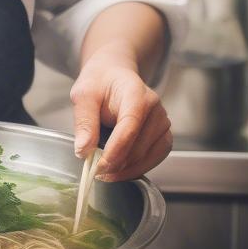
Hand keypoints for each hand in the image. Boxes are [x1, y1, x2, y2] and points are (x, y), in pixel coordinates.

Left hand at [69, 42, 171, 181]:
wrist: (114, 75)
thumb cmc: (99, 83)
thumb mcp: (83, 95)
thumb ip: (84, 121)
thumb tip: (83, 151)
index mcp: (135, 93)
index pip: (130, 126)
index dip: (115, 150)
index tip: (99, 167)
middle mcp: (155, 107)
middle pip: (139, 145)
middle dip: (117, 163)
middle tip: (94, 172)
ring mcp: (163, 121)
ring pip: (149, 156)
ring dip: (127, 170)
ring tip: (105, 173)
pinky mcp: (164, 134)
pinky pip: (155, 158)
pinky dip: (138, 168)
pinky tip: (120, 170)